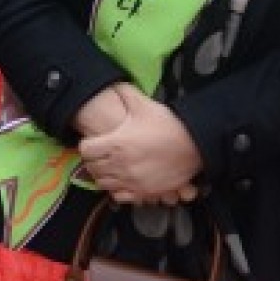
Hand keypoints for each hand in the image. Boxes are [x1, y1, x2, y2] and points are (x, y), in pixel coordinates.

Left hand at [79, 89, 202, 203]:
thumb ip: (125, 94)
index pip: (85, 150)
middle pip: (92, 168)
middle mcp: (120, 165)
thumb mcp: (143, 105)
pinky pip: (119, 196)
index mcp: (116, 143)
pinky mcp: (143, 192)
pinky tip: (123, 179)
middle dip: (94, 160)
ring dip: (104, 175)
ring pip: (103, 184)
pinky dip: (118, 189)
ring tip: (111, 167)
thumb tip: (114, 84)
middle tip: (101, 154)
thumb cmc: (168, 124)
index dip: (88, 145)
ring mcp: (131, 181)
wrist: (194, 145)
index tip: (94, 142)